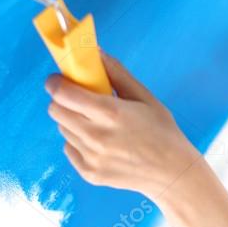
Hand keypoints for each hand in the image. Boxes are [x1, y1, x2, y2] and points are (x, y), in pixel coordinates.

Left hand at [44, 50, 200, 198]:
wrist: (172, 173)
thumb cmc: (162, 131)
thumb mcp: (145, 97)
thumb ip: (117, 73)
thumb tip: (95, 52)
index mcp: (110, 113)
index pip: (63, 94)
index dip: (55, 83)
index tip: (58, 79)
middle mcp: (96, 136)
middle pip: (55, 111)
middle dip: (62, 100)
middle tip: (78, 99)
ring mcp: (91, 157)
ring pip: (62, 129)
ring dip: (72, 121)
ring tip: (95, 123)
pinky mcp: (89, 173)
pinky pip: (69, 148)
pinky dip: (78, 141)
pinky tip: (99, 142)